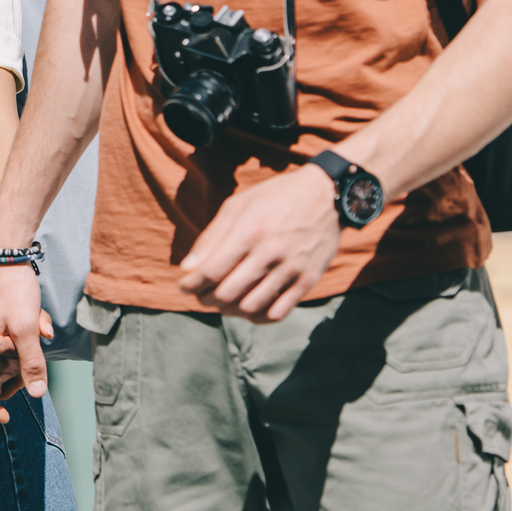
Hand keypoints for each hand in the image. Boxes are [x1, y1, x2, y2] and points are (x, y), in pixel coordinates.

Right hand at [0, 264, 51, 420]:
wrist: (5, 251)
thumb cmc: (15, 288)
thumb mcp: (27, 326)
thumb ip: (30, 361)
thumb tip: (36, 394)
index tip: (5, 417)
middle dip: (5, 380)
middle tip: (28, 375)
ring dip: (14, 357)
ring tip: (38, 337)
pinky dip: (13, 342)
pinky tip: (36, 327)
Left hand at [177, 164, 341, 321]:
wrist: (327, 194)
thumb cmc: (276, 197)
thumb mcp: (239, 205)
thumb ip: (211, 237)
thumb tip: (187, 268)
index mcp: (249, 230)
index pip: (211, 270)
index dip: (191, 284)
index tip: (184, 286)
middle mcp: (270, 252)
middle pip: (227, 293)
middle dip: (206, 298)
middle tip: (201, 295)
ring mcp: (292, 269)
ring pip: (250, 307)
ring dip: (229, 310)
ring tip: (222, 301)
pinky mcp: (308, 280)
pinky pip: (277, 313)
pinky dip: (257, 316)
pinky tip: (248, 307)